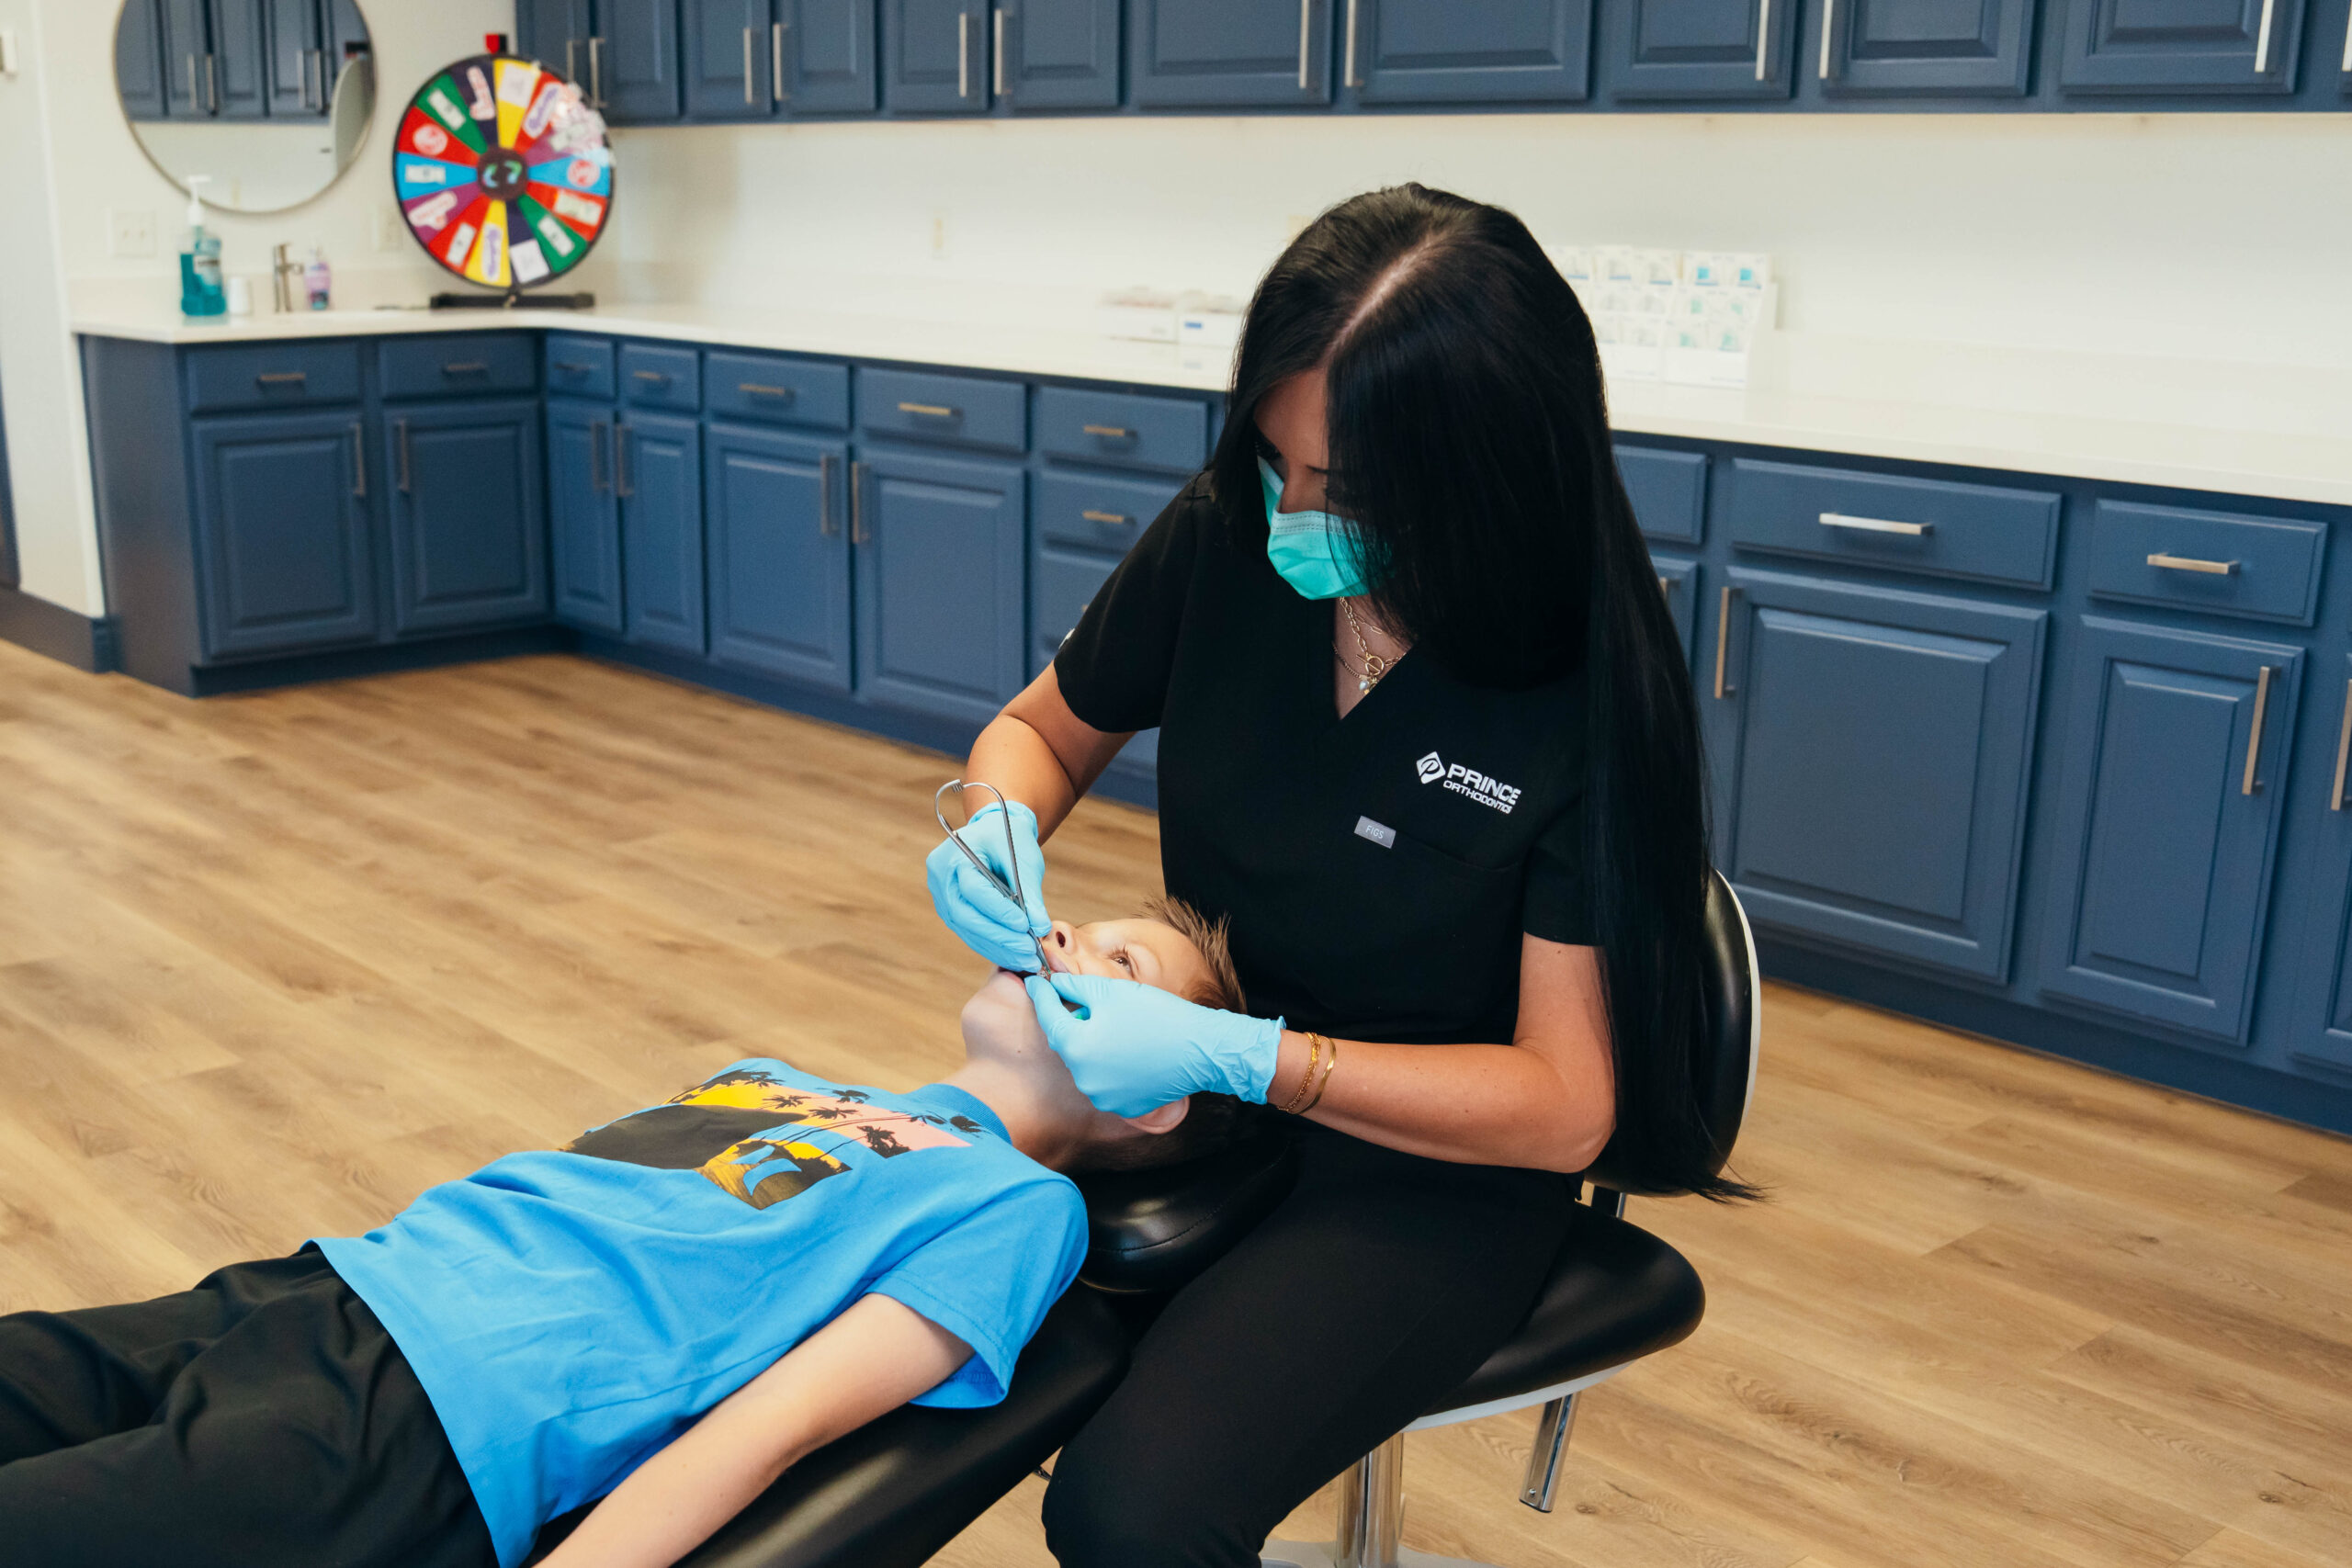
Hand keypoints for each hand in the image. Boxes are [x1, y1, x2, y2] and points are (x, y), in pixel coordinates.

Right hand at [928, 802, 1049, 970]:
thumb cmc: (1009, 839)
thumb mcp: (1022, 858)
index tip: (1025, 926)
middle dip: (1000, 937)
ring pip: (968, 930)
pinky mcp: (950, 913)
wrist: (993, 832)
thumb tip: (1040, 927)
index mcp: (954, 857)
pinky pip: (970, 934)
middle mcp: (941, 880)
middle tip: (1029, 951)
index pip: (974, 890)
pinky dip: (993, 946)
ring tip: (1028, 959)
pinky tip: (1015, 956)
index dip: (999, 911)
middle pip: (966, 916)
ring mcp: (942, 898)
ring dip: (999, 948)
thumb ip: (1030, 892)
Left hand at [1024, 972, 1282, 1116]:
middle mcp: (1084, 1078)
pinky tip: (1131, 1054)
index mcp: (1077, 1046)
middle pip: (1069, 1043)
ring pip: (1087, 1064)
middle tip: (1093, 1005)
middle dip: (1075, 1023)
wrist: (1201, 1049)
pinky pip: (1107, 1083)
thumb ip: (1075, 987)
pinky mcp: (1123, 1107)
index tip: (1036, 983)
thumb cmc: (1158, 1015)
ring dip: (1094, 1047)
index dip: (1041, 996)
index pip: (1049, 1017)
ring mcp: (1103, 1097)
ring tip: (1120, 1031)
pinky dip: (1112, 1068)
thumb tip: (1054, 983)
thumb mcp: (1111, 991)